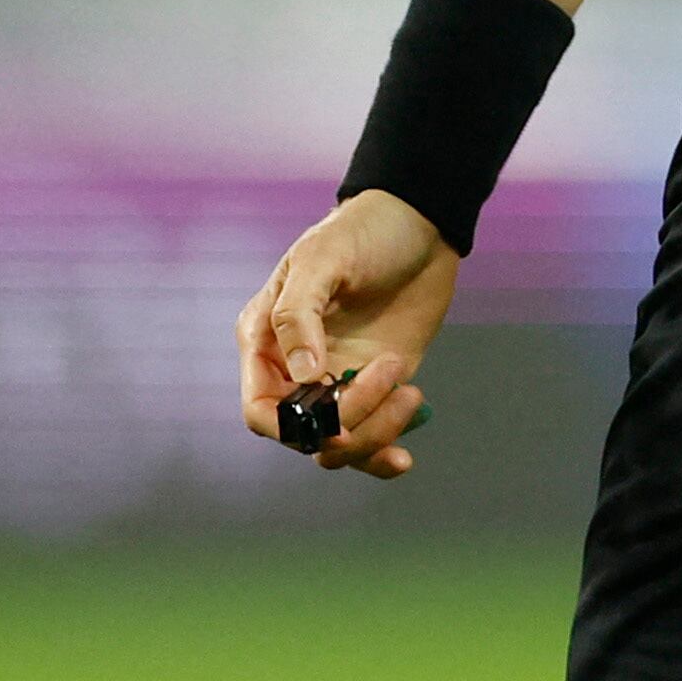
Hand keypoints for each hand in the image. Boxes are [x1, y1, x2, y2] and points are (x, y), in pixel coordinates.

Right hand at [237, 191, 457, 478]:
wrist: (421, 220)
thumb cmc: (363, 230)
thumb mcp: (323, 259)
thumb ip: (299, 314)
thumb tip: (302, 375)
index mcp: (266, 341)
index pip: (261, 410)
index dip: (290, 424)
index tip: (332, 404)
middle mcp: (295, 370)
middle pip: (305, 435)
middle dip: (346, 424)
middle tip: (389, 373)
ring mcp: (336, 381)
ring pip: (337, 447)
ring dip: (373, 434)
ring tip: (408, 388)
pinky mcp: (374, 387)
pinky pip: (369, 439)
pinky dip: (382, 456)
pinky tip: (402, 459)